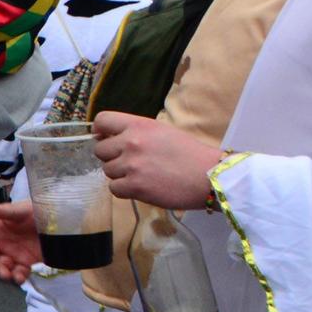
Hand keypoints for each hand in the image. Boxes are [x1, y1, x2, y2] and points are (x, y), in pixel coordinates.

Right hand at [0, 200, 41, 282]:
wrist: (64, 226)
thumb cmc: (42, 212)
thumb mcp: (24, 209)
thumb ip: (6, 211)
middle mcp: (1, 241)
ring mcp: (13, 253)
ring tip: (6, 274)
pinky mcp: (26, 263)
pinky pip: (17, 273)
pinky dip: (17, 277)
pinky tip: (20, 276)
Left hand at [93, 111, 220, 209]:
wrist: (211, 176)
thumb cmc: (190, 154)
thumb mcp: (162, 132)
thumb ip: (136, 133)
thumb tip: (109, 138)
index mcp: (139, 125)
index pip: (102, 121)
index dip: (100, 131)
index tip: (105, 139)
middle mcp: (131, 142)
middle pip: (100, 150)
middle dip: (112, 156)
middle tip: (132, 162)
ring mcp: (131, 165)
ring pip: (107, 170)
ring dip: (120, 174)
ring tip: (142, 175)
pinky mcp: (135, 186)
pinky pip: (114, 188)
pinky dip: (124, 190)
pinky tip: (141, 187)